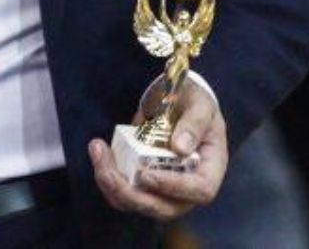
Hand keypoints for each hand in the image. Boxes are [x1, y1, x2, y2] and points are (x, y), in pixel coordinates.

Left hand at [88, 78, 228, 221]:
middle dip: (131, 195)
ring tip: (98, 152)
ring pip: (137, 203)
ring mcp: (163, 189)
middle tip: (108, 171)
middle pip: (163, 208)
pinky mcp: (142, 184)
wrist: (175, 100)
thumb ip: (194, 122)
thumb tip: (180, 147)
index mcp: (210, 169)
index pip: (200, 191)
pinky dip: (107, 176)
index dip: (174, 188)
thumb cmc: (194, 103)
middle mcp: (187, 188)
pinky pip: (122, 192)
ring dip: (112, 185)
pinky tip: (99, 151)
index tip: (147, 175)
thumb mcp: (200, 104)